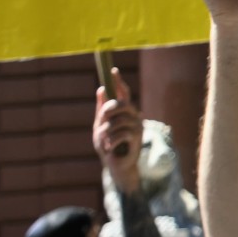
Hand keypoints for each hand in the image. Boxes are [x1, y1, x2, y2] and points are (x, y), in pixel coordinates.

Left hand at [95, 68, 142, 190]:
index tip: (113, 70)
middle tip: (102, 120)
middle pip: (122, 103)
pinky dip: (110, 141)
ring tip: (106, 141)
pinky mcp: (137, 137)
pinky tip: (111, 147)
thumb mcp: (100, 126)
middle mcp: (134, 116)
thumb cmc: (108, 146)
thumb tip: (102, 90)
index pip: (123, 93)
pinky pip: (120, 133)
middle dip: (109, 110)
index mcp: (124, 112)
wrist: (116, 166)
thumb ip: (101, 110)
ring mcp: (137, 126)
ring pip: (118, 120)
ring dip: (107, 131)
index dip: (119, 82)